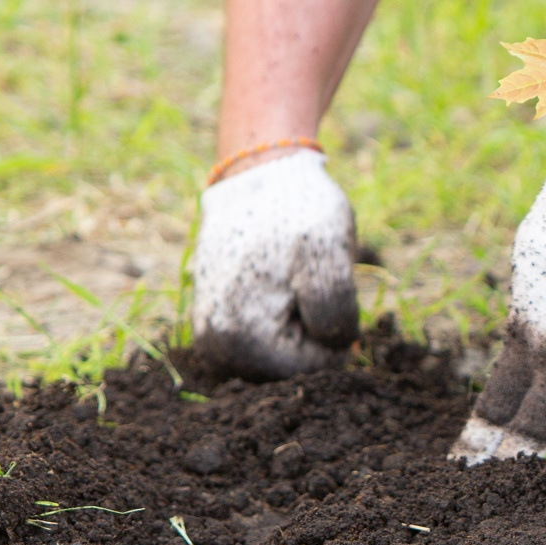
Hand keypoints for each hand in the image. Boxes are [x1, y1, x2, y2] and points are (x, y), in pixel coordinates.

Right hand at [190, 149, 359, 376]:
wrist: (259, 174)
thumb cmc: (296, 210)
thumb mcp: (330, 254)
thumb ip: (334, 313)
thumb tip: (333, 348)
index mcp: (240, 340)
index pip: (314, 370)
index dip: (332, 332)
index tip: (316, 285)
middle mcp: (215, 347)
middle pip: (293, 369)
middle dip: (310, 331)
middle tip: (301, 280)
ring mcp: (211, 335)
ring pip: (282, 355)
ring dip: (296, 323)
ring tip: (288, 279)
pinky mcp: (214, 320)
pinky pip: (265, 339)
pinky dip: (279, 317)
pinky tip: (276, 282)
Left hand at [451, 136, 545, 462]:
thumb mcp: (533, 269)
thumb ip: (530, 321)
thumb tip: (527, 355)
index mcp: (533, 330)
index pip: (503, 400)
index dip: (484, 437)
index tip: (465, 463)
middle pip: (540, 423)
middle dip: (514, 461)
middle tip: (492, 491)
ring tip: (545, 487)